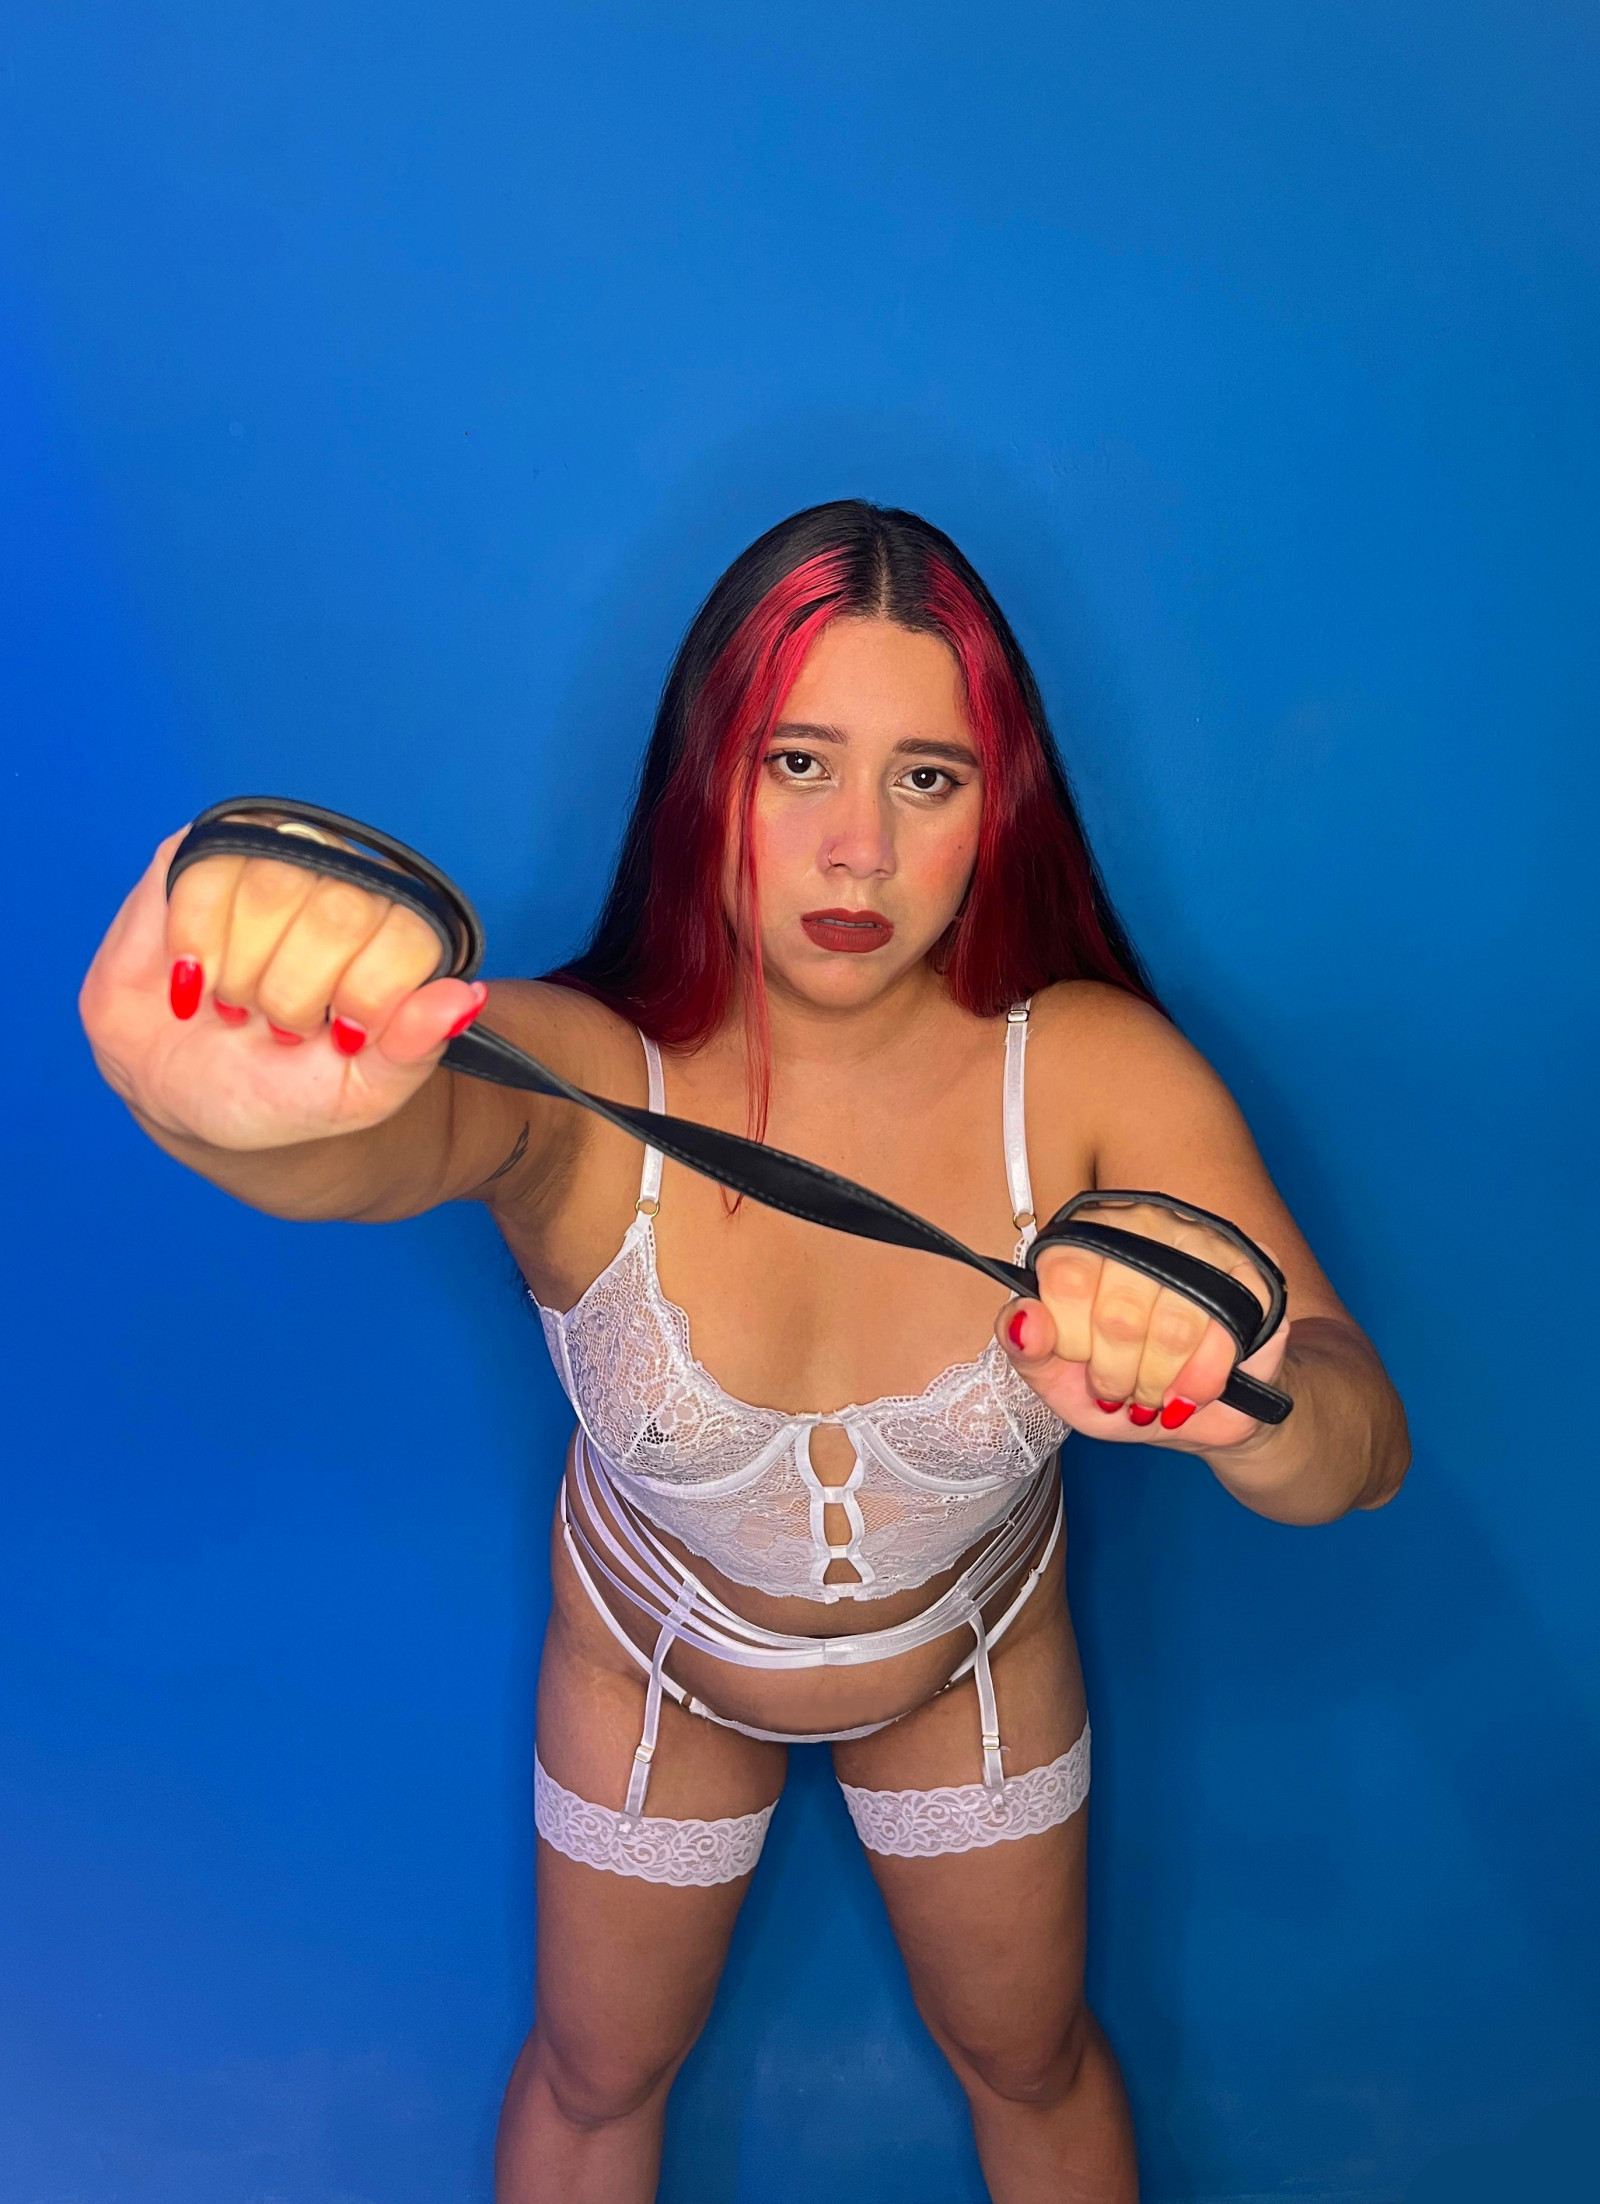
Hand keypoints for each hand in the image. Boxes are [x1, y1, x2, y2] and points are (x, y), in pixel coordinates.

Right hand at [80, 827, 488, 1150]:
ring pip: (272, 885)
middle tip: (280, 1027)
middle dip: (294, 994)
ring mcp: (281, 857)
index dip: (366, 996)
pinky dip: (195, 939)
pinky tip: (194, 975)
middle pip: (339, 911)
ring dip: (242, 971)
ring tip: (238, 1003)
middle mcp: (348, 884)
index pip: (409, 934)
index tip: (340, 1036)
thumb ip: (413, 1050)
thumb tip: (466, 998)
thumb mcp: (357, 1094)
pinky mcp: (210, 850)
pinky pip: (208, 869)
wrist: (181, 1089)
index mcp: (400, 937)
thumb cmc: (279, 1090)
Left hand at [995, 1200, 1289, 1449]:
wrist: (1201, 1411)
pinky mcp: (1254, 1275)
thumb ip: (1028, 1349)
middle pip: (1119, 1310)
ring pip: (1172, 1327)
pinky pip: (1223, 1337)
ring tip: (1152, 1397)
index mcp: (1088, 1235)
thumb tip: (1020, 1321)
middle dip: (1115, 1374)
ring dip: (1157, 1383)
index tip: (1079, 1361)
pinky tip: (1190, 1393)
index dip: (1070, 1338)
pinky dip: (1200, 1382)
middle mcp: (1145, 1224)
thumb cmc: (1122, 1386)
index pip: (1067, 1274)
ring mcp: (1204, 1244)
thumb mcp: (1059, 1380)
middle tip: (1118, 1392)